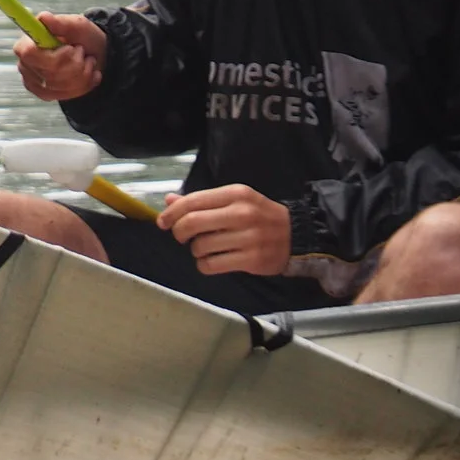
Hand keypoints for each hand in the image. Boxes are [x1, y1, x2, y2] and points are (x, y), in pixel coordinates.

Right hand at [15, 11, 106, 101]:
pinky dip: (84, 84)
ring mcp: (34, 82)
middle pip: (48, 73)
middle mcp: (25, 63)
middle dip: (74, 63)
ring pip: (60, 86)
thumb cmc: (82, 35)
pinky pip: (65, 95)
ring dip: (82, 73)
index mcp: (26, 43)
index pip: (29, 54)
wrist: (95, 53)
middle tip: (82, 51)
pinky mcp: (45, 94)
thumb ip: (59, 22)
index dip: (53, 55)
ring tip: (88, 61)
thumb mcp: (75, 24)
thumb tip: (43, 17)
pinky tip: (89, 74)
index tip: (71, 48)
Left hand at [159, 183, 291, 275]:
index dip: (172, 212)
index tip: (162, 222)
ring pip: (201, 246)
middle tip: (181, 237)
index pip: (193, 201)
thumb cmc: (259, 215)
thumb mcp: (234, 200)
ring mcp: (248, 238)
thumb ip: (202, 200)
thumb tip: (169, 200)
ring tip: (203, 249)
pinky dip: (204, 265)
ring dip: (195, 250)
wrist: (297, 235)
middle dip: (179, 232)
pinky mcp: (252, 259)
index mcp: (235, 194)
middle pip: (193, 223)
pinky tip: (210, 261)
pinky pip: (212, 265)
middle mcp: (242, 213)